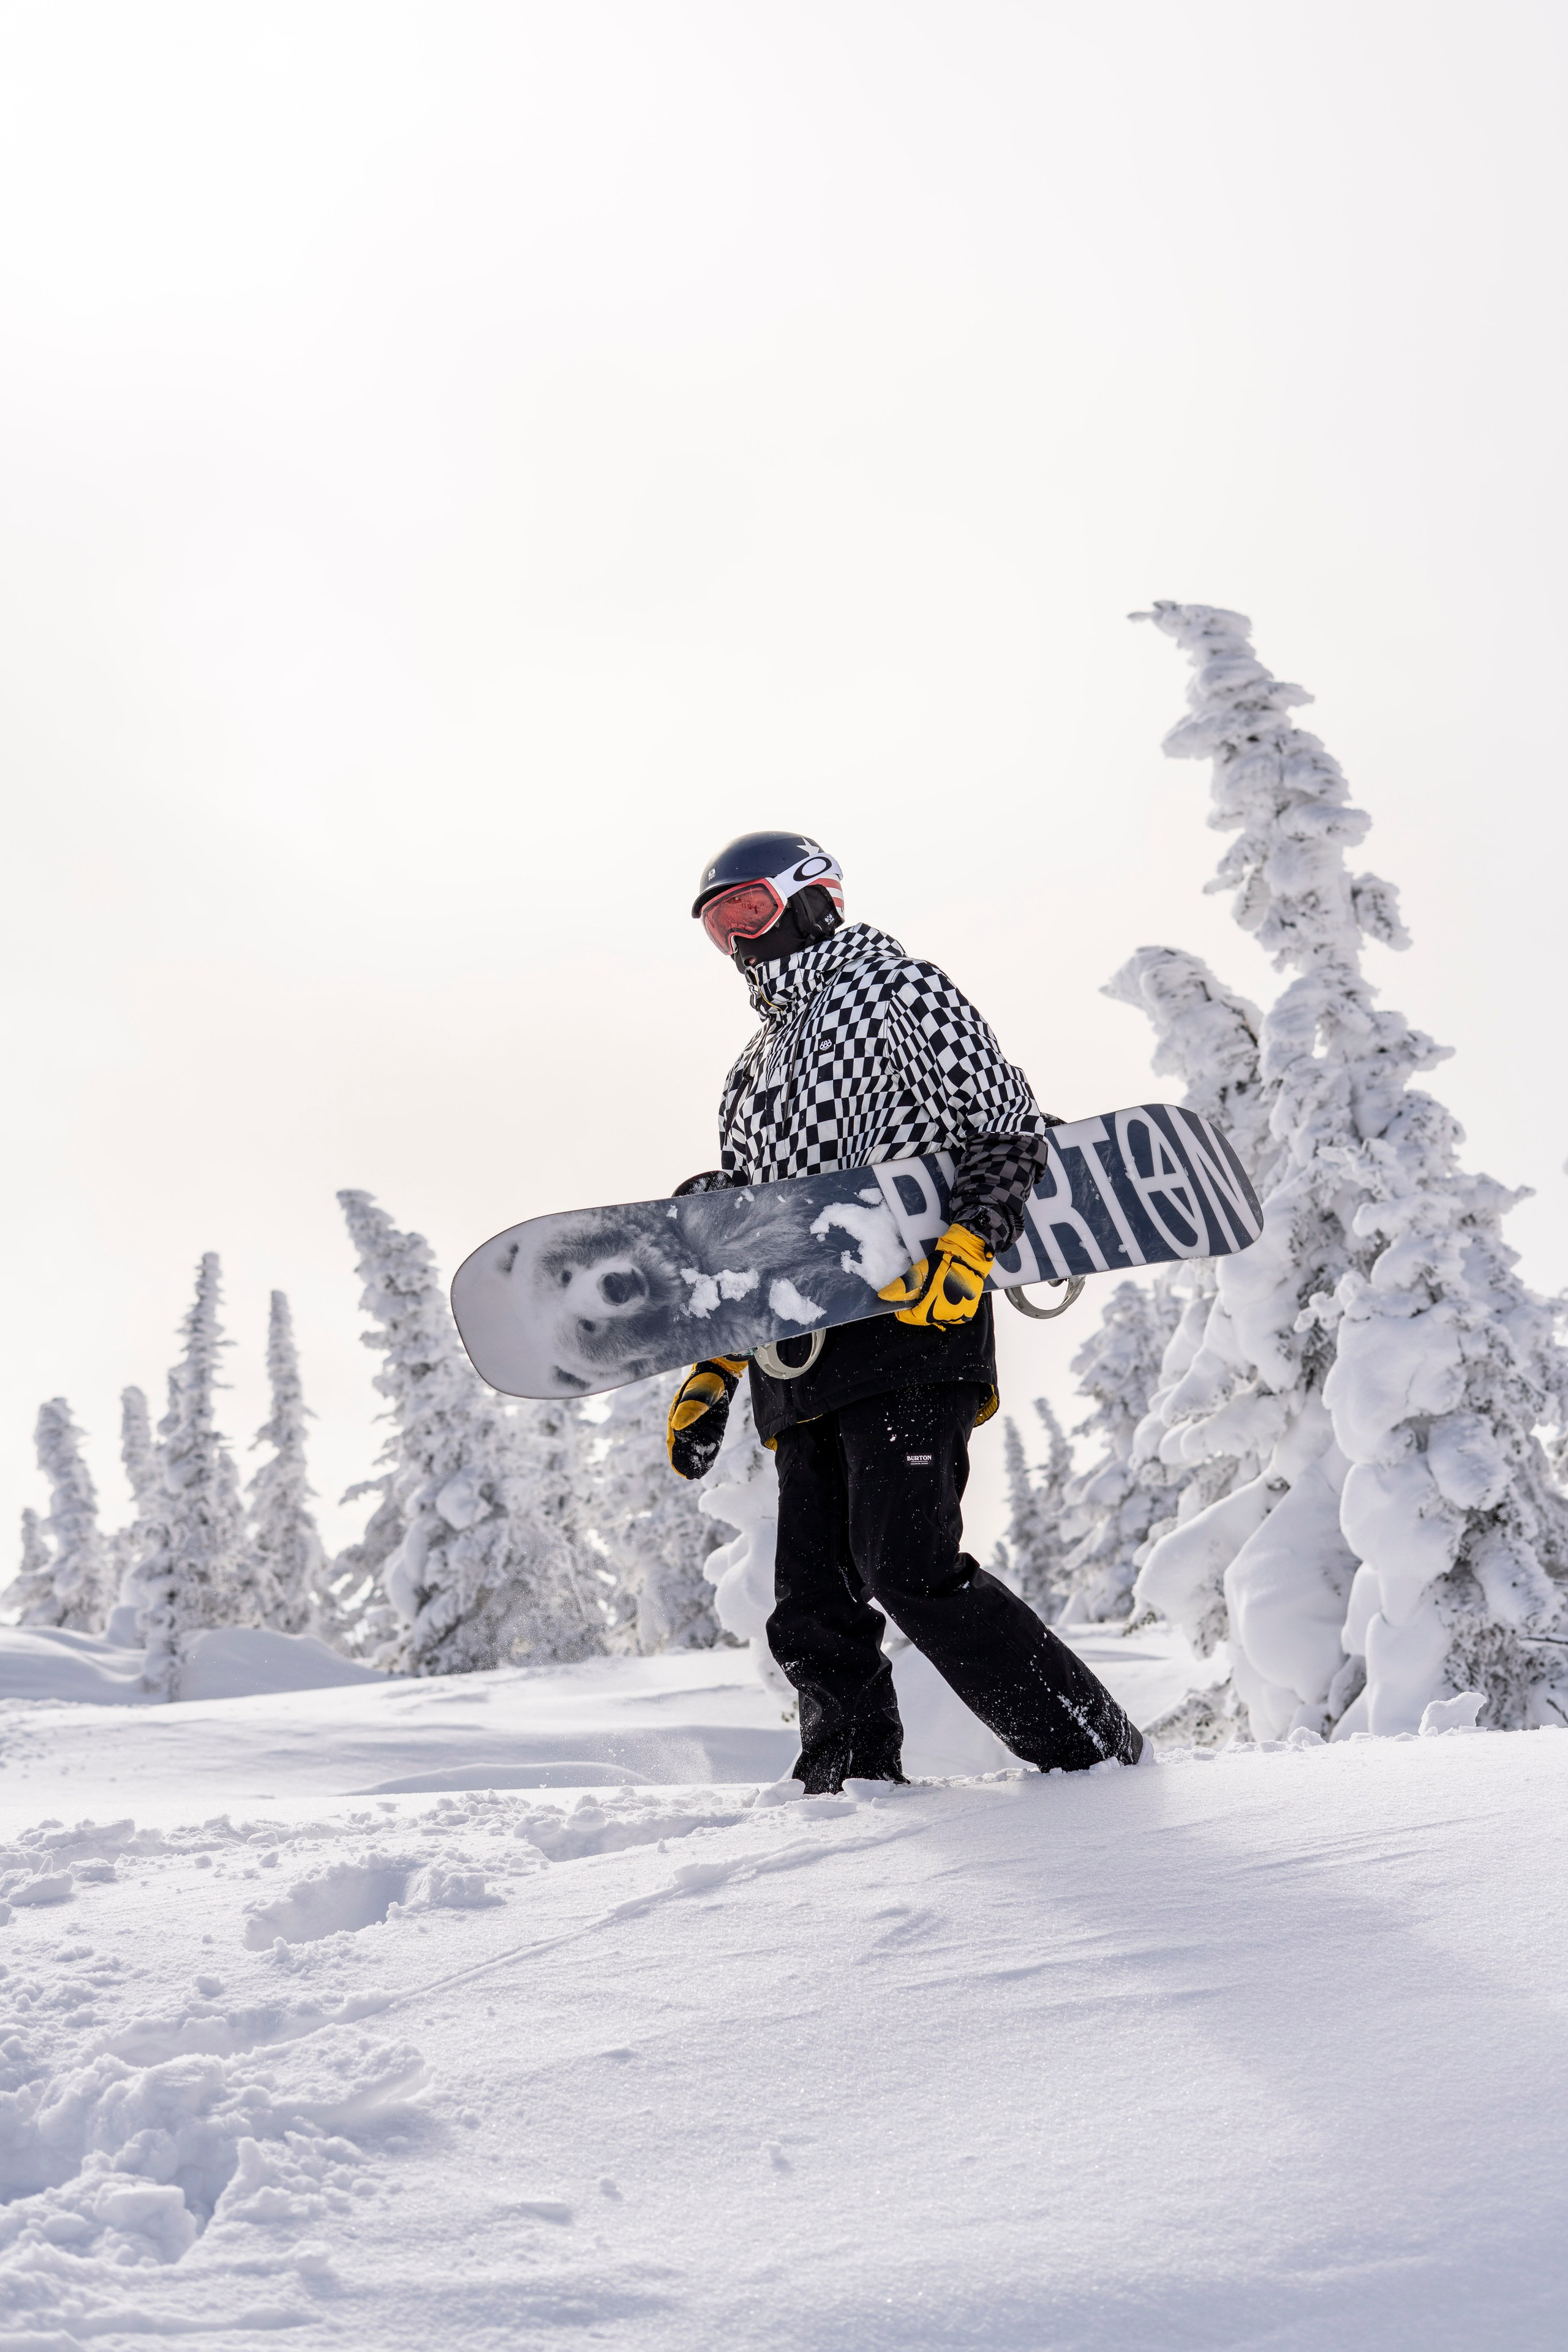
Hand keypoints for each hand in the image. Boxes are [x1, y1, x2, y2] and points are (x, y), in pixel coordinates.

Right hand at [666, 1357, 746, 1478]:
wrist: (718, 1377)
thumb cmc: (703, 1384)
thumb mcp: (696, 1395)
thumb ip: (689, 1410)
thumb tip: (677, 1426)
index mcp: (677, 1417)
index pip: (675, 1441)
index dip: (676, 1455)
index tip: (679, 1468)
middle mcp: (687, 1426)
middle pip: (685, 1448)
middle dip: (686, 1462)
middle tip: (689, 1476)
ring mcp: (700, 1429)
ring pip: (696, 1450)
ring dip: (696, 1462)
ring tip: (695, 1475)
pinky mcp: (713, 1430)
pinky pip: (709, 1447)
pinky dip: (707, 1457)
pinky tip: (705, 1467)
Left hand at [878, 1222, 993, 1327]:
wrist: (968, 1256)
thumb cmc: (943, 1263)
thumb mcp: (920, 1272)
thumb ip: (902, 1286)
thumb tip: (883, 1296)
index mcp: (932, 1309)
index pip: (912, 1317)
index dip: (904, 1311)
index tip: (902, 1304)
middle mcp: (946, 1317)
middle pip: (926, 1317)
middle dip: (920, 1307)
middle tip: (921, 1292)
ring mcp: (959, 1316)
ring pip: (939, 1316)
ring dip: (934, 1307)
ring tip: (935, 1291)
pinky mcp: (968, 1312)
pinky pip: (953, 1314)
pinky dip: (947, 1307)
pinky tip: (947, 1295)